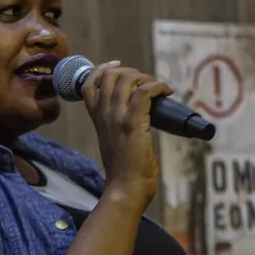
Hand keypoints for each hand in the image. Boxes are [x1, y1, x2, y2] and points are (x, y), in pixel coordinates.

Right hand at [80, 61, 173, 207]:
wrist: (125, 188)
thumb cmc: (123, 172)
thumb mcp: (113, 142)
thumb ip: (117, 126)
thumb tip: (138, 116)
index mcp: (97, 119)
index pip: (88, 84)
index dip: (102, 69)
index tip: (117, 66)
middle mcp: (103, 114)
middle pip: (109, 75)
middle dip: (130, 71)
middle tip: (145, 81)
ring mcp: (117, 117)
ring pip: (127, 79)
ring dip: (146, 78)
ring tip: (158, 88)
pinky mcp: (133, 122)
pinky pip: (144, 91)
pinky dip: (157, 86)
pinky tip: (166, 92)